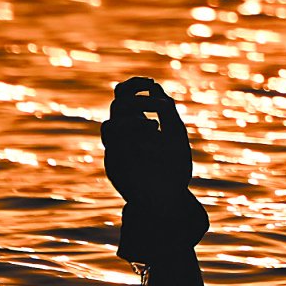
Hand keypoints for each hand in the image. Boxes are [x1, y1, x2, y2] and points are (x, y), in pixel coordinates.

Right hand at [100, 77, 193, 203]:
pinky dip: (132, 143)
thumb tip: (155, 87)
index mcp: (137, 125)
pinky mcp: (114, 168)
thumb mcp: (175, 136)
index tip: (151, 83)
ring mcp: (117, 152)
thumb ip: (166, 113)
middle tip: (160, 106)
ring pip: (109, 126)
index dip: (134, 85)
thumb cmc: (173, 169)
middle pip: (117, 107)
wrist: (169, 201)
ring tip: (154, 127)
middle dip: (137, 101)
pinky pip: (113, 148)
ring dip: (132, 123)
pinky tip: (150, 146)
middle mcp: (124, 137)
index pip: (125, 96)